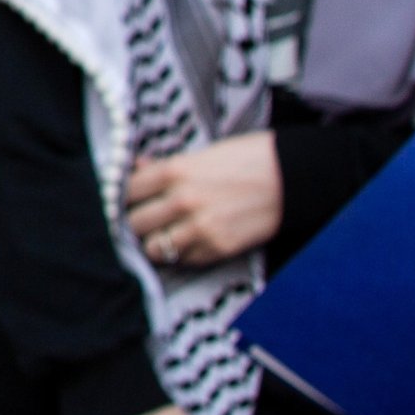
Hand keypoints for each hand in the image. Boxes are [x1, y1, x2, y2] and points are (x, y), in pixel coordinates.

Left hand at [124, 133, 281, 268]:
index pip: (125, 192)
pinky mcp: (220, 248)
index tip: (127, 201)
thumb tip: (137, 168)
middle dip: (135, 222)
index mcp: (173, 171)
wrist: (291, 178)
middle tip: (142, 220)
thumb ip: (165, 166)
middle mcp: (182, 201)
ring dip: (155, 243)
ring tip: (163, 236)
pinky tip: (187, 243)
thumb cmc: (246, 159)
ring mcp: (200, 227)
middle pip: (134, 222)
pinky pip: (184, 260)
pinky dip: (181, 255)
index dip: (123, 197)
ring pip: (154, 248)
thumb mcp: (200, 154)